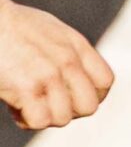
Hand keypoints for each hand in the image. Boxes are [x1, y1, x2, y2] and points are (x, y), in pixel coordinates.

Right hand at [0, 0, 113, 129]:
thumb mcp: (50, 31)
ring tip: (25, 103)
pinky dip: (25, 120)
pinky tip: (13, 107)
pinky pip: (40, 121)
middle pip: (89, 106)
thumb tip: (72, 75)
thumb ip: (67, 51)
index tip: (69, 96)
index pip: (105, 82)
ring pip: (63, 118)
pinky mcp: (27, 87)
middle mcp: (68, 61)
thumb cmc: (8, 25)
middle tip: (45, 104)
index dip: (90, 95)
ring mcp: (49, 75)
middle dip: (68, 112)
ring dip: (43, 117)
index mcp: (76, 45)